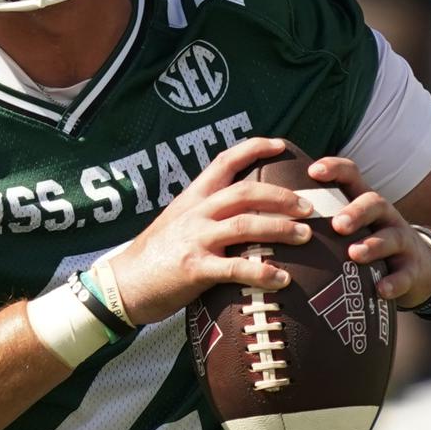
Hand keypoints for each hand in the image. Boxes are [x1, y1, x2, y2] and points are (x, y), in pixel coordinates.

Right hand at [100, 135, 311, 324]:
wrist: (122, 284)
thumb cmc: (153, 257)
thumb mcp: (177, 222)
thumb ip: (205, 213)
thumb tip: (237, 211)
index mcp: (193, 198)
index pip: (225, 161)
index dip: (255, 148)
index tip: (282, 145)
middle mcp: (196, 213)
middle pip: (246, 192)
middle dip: (282, 196)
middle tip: (308, 207)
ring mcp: (196, 239)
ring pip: (246, 225)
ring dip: (281, 228)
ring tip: (306, 237)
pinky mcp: (195, 268)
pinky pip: (236, 268)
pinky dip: (263, 273)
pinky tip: (283, 279)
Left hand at [300, 154, 430, 306]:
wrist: (417, 269)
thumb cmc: (367, 244)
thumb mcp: (349, 227)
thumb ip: (319, 221)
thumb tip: (267, 218)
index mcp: (363, 202)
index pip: (352, 176)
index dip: (335, 169)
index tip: (313, 171)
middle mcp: (384, 217)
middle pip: (375, 202)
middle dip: (356, 211)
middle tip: (337, 224)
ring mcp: (401, 241)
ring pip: (391, 236)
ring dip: (373, 244)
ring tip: (354, 254)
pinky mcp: (412, 269)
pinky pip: (405, 274)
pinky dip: (394, 282)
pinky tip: (381, 290)